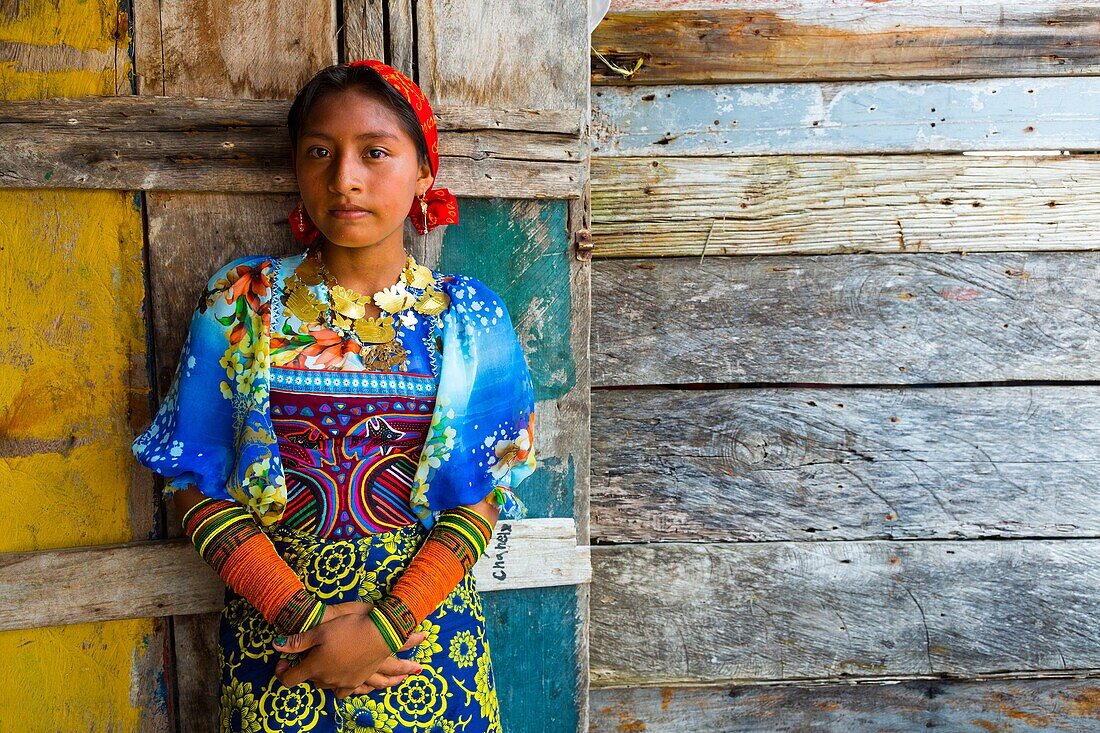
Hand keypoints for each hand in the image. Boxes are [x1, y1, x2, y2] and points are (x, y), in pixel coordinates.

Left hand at [272, 609, 417, 698]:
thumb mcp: (321, 630)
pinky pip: (342, 690)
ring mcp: (342, 683)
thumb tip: (276, 646)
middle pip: (309, 680)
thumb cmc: (349, 628)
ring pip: (325, 685)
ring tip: (328, 661)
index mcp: (314, 667)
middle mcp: (327, 679)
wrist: (381, 633)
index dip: (281, 672)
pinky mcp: (357, 682)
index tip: (284, 661)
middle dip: (307, 668)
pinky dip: (338, 683)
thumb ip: (298, 641)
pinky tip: (341, 672)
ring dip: (322, 675)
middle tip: (312, 651)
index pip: (289, 679)